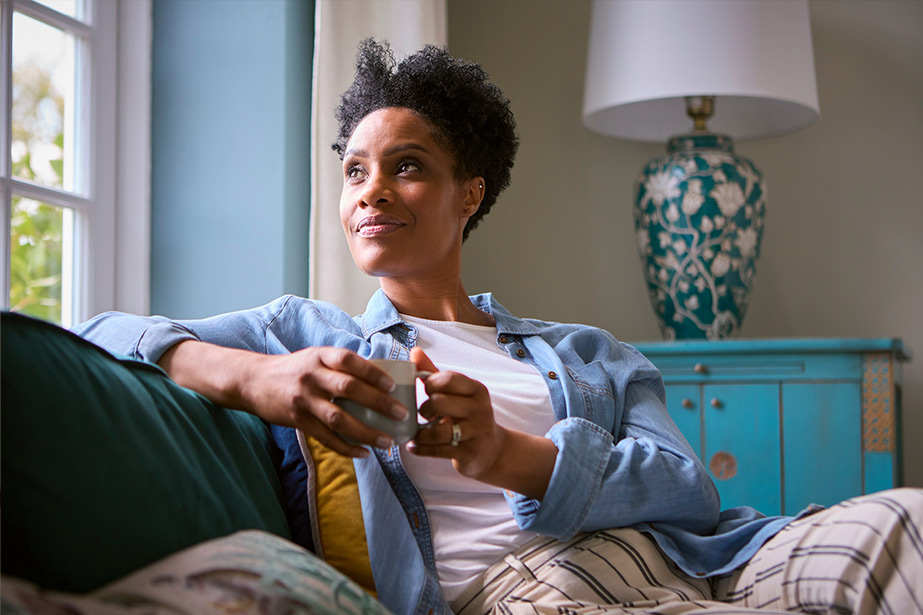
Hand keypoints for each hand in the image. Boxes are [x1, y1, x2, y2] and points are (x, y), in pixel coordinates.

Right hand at [161, 342, 406, 457]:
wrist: (252, 380)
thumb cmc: (294, 369)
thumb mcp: (315, 358)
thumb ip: (341, 366)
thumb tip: (381, 377)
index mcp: (320, 356)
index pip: (349, 361)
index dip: (372, 372)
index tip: (392, 385)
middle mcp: (311, 376)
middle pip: (348, 389)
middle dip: (378, 403)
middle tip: (400, 414)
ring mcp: (303, 399)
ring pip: (339, 418)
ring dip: (365, 432)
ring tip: (387, 441)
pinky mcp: (296, 420)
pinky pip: (325, 438)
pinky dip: (346, 447)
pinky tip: (363, 453)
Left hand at [406, 347, 505, 478]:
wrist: (491, 450)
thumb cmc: (467, 416)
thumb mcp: (456, 393)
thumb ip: (434, 373)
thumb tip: (414, 351)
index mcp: (477, 390)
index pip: (448, 379)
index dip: (430, 384)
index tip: (426, 392)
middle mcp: (480, 409)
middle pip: (439, 403)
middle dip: (424, 409)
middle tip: (423, 414)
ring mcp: (477, 433)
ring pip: (438, 431)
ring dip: (420, 433)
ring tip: (416, 434)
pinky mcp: (470, 454)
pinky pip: (438, 450)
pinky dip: (420, 448)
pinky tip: (414, 446)